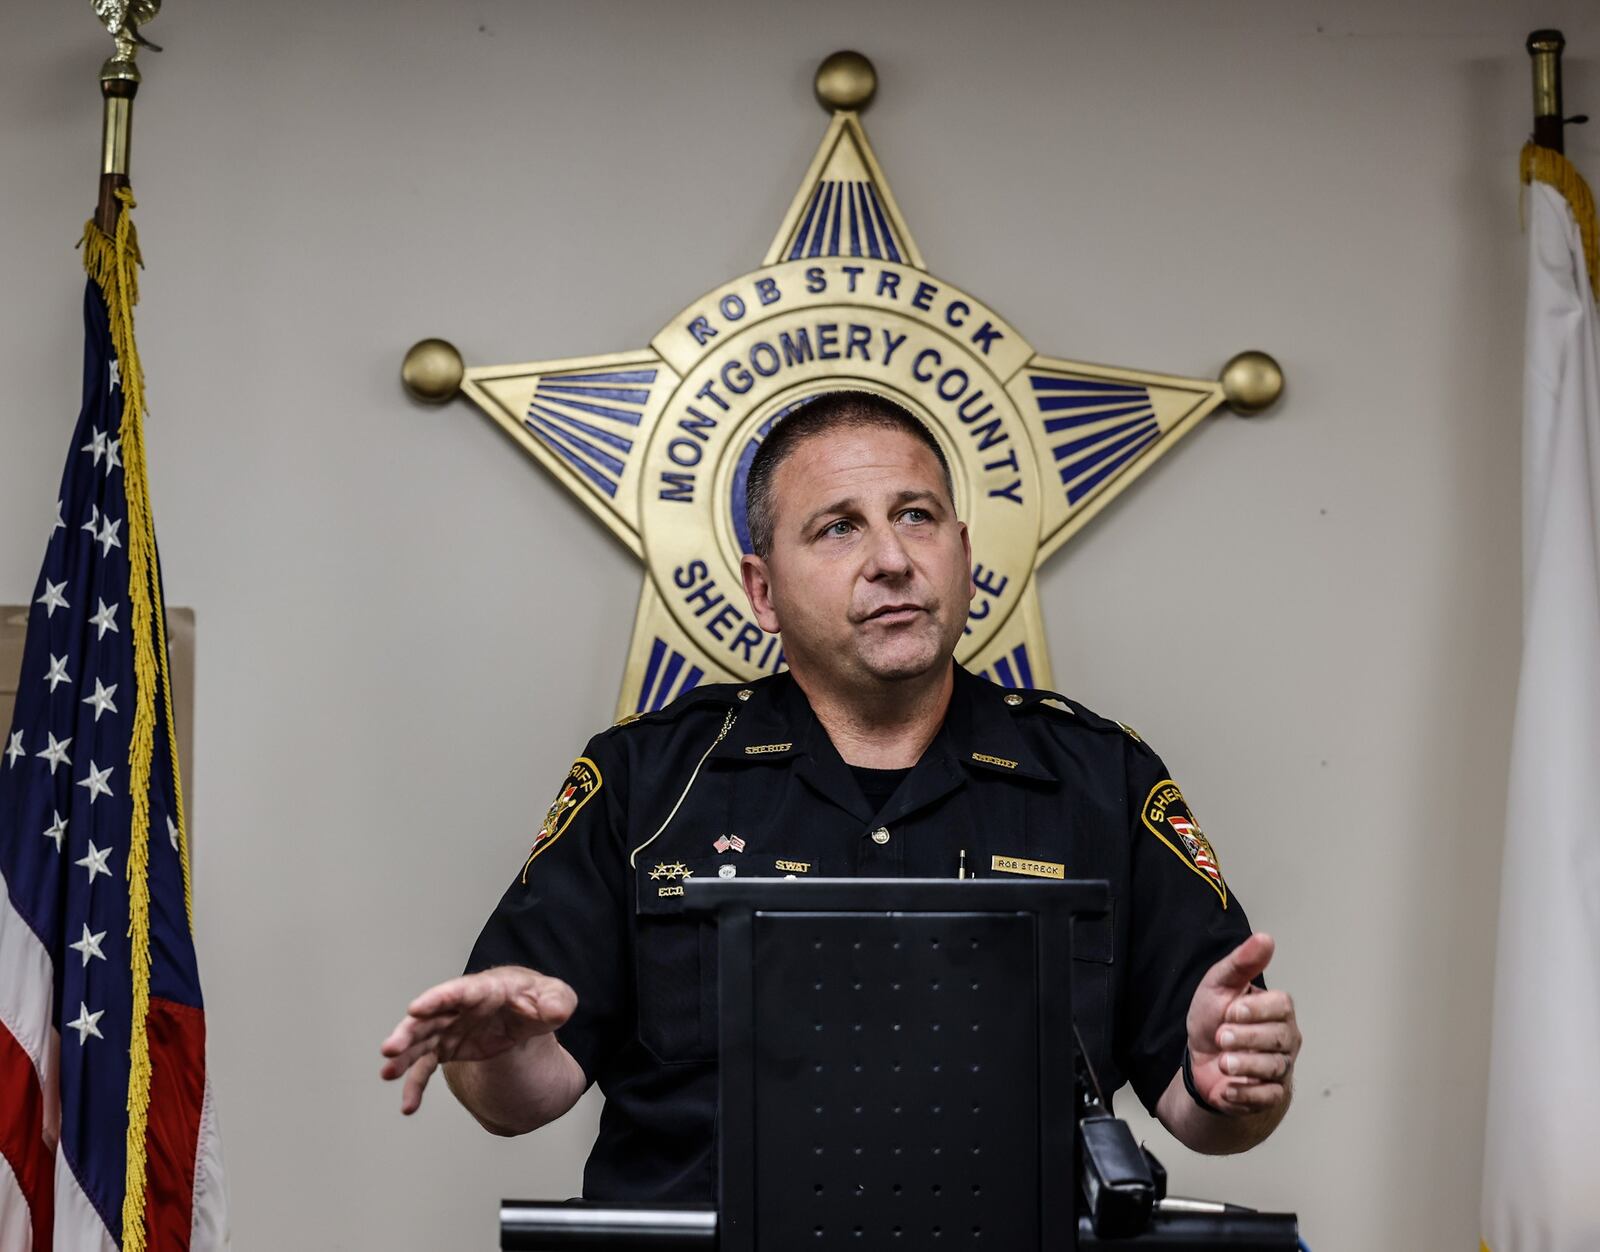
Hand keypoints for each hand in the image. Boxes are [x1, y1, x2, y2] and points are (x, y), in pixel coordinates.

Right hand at [379, 966, 575, 1114]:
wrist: (524, 1010)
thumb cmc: (535, 998)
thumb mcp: (554, 996)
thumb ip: (556, 1002)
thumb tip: (557, 1011)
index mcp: (484, 989)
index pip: (458, 991)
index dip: (437, 998)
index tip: (415, 1008)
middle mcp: (459, 1007)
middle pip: (429, 1017)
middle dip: (409, 1031)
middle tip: (390, 1048)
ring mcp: (450, 1027)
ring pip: (420, 1041)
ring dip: (403, 1057)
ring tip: (387, 1074)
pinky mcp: (448, 1047)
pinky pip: (427, 1067)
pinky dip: (416, 1084)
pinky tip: (408, 1105)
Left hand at [1184, 932, 1299, 1116]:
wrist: (1200, 1061)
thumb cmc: (1213, 1018)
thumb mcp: (1219, 985)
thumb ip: (1241, 963)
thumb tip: (1265, 938)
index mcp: (1276, 1009)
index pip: (1282, 1006)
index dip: (1256, 1010)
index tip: (1231, 1010)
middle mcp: (1285, 1038)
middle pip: (1279, 1038)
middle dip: (1247, 1038)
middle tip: (1220, 1036)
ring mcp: (1280, 1067)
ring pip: (1274, 1068)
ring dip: (1244, 1065)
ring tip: (1223, 1062)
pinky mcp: (1270, 1094)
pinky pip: (1268, 1097)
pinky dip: (1245, 1094)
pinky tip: (1227, 1087)